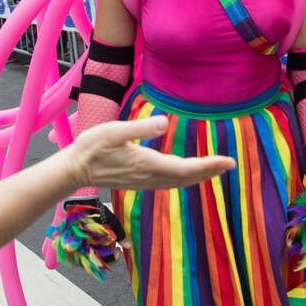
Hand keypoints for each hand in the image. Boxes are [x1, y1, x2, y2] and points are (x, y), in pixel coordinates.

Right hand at [64, 116, 234, 190]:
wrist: (75, 169)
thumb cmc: (92, 147)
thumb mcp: (114, 131)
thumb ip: (140, 128)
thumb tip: (165, 123)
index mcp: (149, 164)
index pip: (187, 168)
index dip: (209, 165)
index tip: (228, 161)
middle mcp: (151, 177)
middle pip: (188, 178)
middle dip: (210, 171)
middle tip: (230, 164)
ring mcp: (146, 182)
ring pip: (180, 182)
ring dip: (200, 176)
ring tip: (215, 169)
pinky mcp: (141, 182)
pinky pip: (170, 182)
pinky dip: (186, 178)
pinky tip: (188, 173)